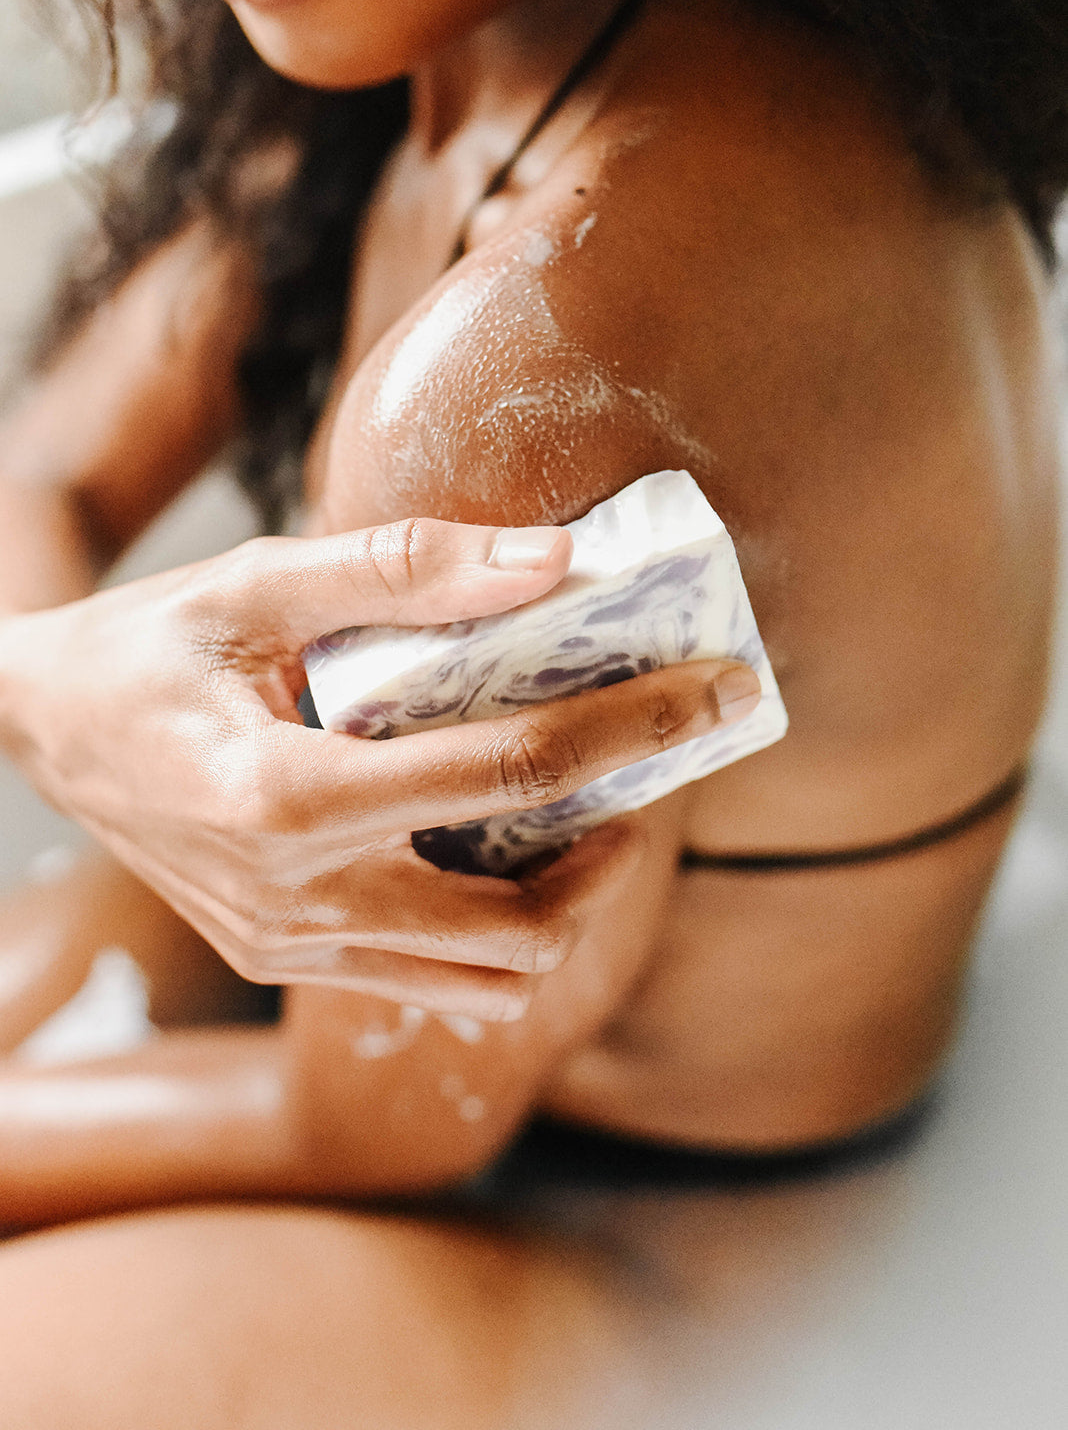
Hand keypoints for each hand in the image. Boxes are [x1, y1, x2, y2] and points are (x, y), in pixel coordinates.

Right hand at [0, 518, 760, 1008]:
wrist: (42, 734)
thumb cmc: (142, 647)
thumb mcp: (256, 582)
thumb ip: (405, 569)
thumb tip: (556, 561)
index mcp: (285, 798)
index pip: (509, 777)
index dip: (632, 731)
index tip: (718, 693)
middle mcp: (295, 900)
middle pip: (522, 925)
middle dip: (616, 849)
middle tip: (649, 767)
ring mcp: (291, 948)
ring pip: (488, 977)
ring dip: (566, 902)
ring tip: (588, 809)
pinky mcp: (289, 961)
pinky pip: (433, 978)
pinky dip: (498, 926)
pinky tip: (504, 846)